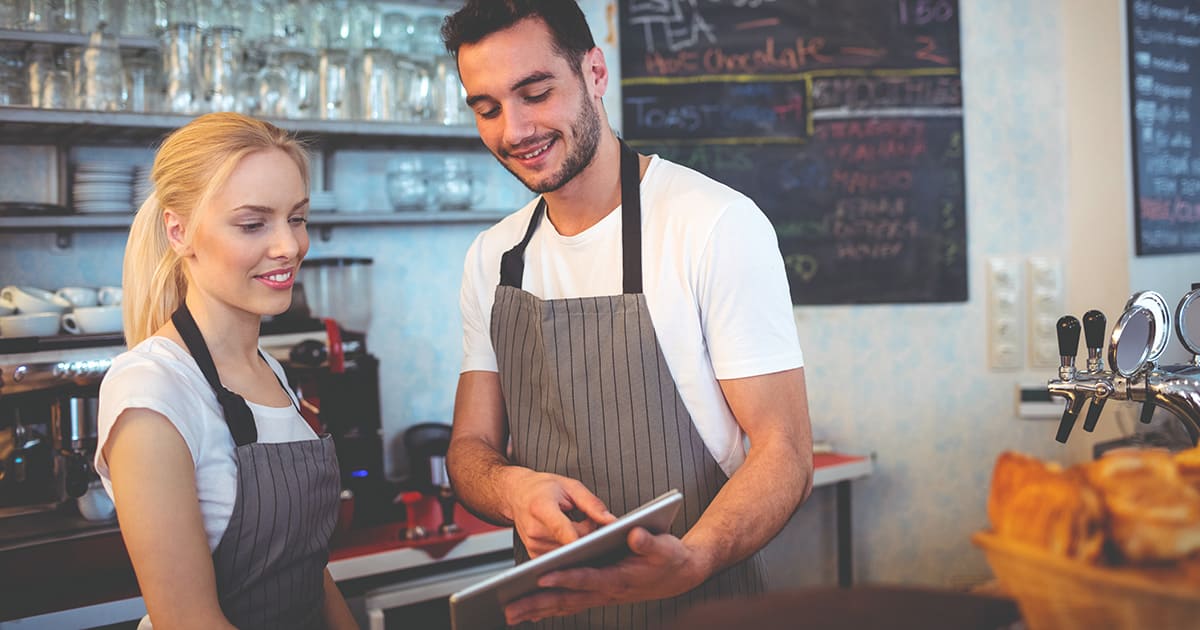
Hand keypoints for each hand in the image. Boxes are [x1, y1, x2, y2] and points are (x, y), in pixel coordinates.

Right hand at [501, 468, 616, 557]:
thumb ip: (592, 504)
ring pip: (569, 552)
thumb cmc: (543, 488)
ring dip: (579, 542)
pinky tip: (567, 535)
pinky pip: (561, 558)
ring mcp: (533, 545)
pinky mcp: (534, 556)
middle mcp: (534, 530)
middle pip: (572, 542)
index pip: (561, 528)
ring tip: (573, 523)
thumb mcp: (570, 486)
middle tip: (586, 517)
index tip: (593, 543)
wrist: (517, 495)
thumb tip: (611, 521)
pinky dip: (569, 549)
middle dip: (588, 533)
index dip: (578, 537)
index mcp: (541, 507)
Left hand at [504, 527, 709, 624]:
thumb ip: (649, 541)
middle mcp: (608, 591)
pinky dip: (550, 609)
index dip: (565, 578)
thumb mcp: (666, 546)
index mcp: (621, 577)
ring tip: (510, 615)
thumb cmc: (671, 558)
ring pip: (565, 605)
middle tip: (510, 609)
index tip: (542, 577)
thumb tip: (633, 534)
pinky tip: (532, 611)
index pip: (588, 579)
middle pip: (568, 599)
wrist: (682, 574)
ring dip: (538, 611)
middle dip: (537, 604)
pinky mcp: (600, 594)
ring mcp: (602, 595)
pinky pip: (570, 604)